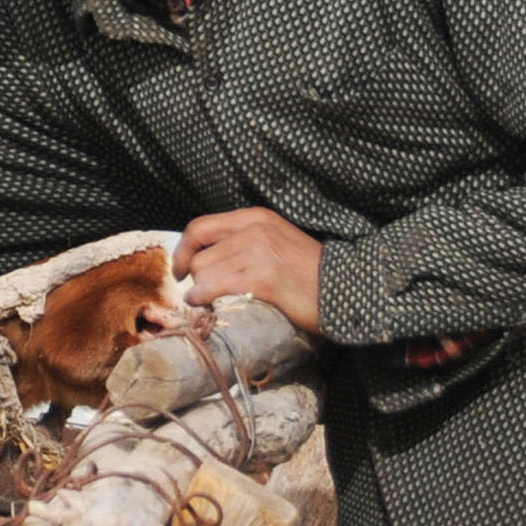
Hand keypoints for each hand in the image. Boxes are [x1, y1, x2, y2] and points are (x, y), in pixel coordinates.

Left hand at [175, 206, 323, 336]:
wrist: (345, 288)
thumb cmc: (309, 273)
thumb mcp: (275, 242)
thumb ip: (243, 242)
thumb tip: (204, 260)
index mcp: (256, 218)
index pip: (199, 227)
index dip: (183, 251)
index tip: (181, 270)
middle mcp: (254, 229)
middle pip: (199, 256)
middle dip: (196, 280)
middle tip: (204, 295)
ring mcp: (258, 252)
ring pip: (203, 274)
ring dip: (201, 293)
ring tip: (215, 302)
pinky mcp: (261, 278)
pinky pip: (213, 288)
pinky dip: (205, 300)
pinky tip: (214, 306)